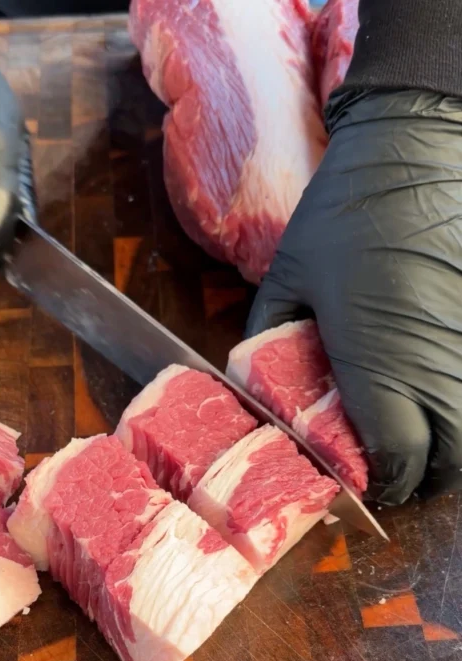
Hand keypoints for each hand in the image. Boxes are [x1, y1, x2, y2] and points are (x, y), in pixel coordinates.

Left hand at [246, 90, 461, 504]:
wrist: (421, 145)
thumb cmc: (350, 210)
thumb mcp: (290, 277)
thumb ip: (268, 341)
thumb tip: (257, 387)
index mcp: (382, 368)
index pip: (395, 464)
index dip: (374, 478)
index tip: (356, 467)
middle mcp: (442, 372)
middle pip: (445, 468)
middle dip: (415, 475)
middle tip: (388, 456)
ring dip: (446, 447)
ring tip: (416, 427)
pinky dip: (461, 408)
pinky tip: (439, 386)